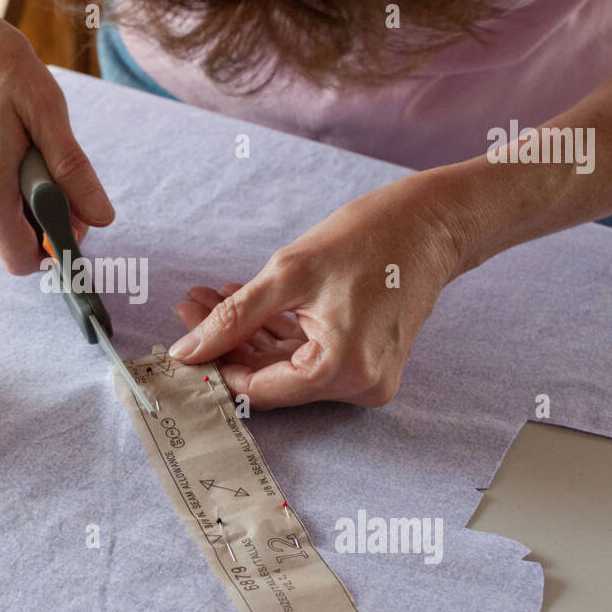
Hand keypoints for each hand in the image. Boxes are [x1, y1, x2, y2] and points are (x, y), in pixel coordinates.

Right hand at [0, 0, 113, 273]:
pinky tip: (9, 147)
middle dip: (43, 221)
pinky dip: (5, 188)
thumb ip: (72, 170)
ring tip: (29, 149)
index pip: (22, 258)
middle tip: (58, 172)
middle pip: (11, 243)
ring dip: (24, 202)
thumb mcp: (46, 109)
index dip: (56, 246)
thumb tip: (100, 216)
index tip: (76, 215)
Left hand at [168, 176, 470, 408]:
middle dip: (225, 343)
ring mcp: (365, 377)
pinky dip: (275, 332)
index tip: (178, 340)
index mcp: (342, 371)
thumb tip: (187, 350)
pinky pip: (308, 355)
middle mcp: (358, 386)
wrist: (433, 222)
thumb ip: (233, 317)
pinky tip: (242, 303)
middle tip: (188, 307)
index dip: (214, 366)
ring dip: (245, 334)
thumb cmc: (369, 238)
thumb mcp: (288, 273)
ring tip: (206, 299)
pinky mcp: (365, 361)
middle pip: (270, 378)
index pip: (257, 388)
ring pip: (285, 366)